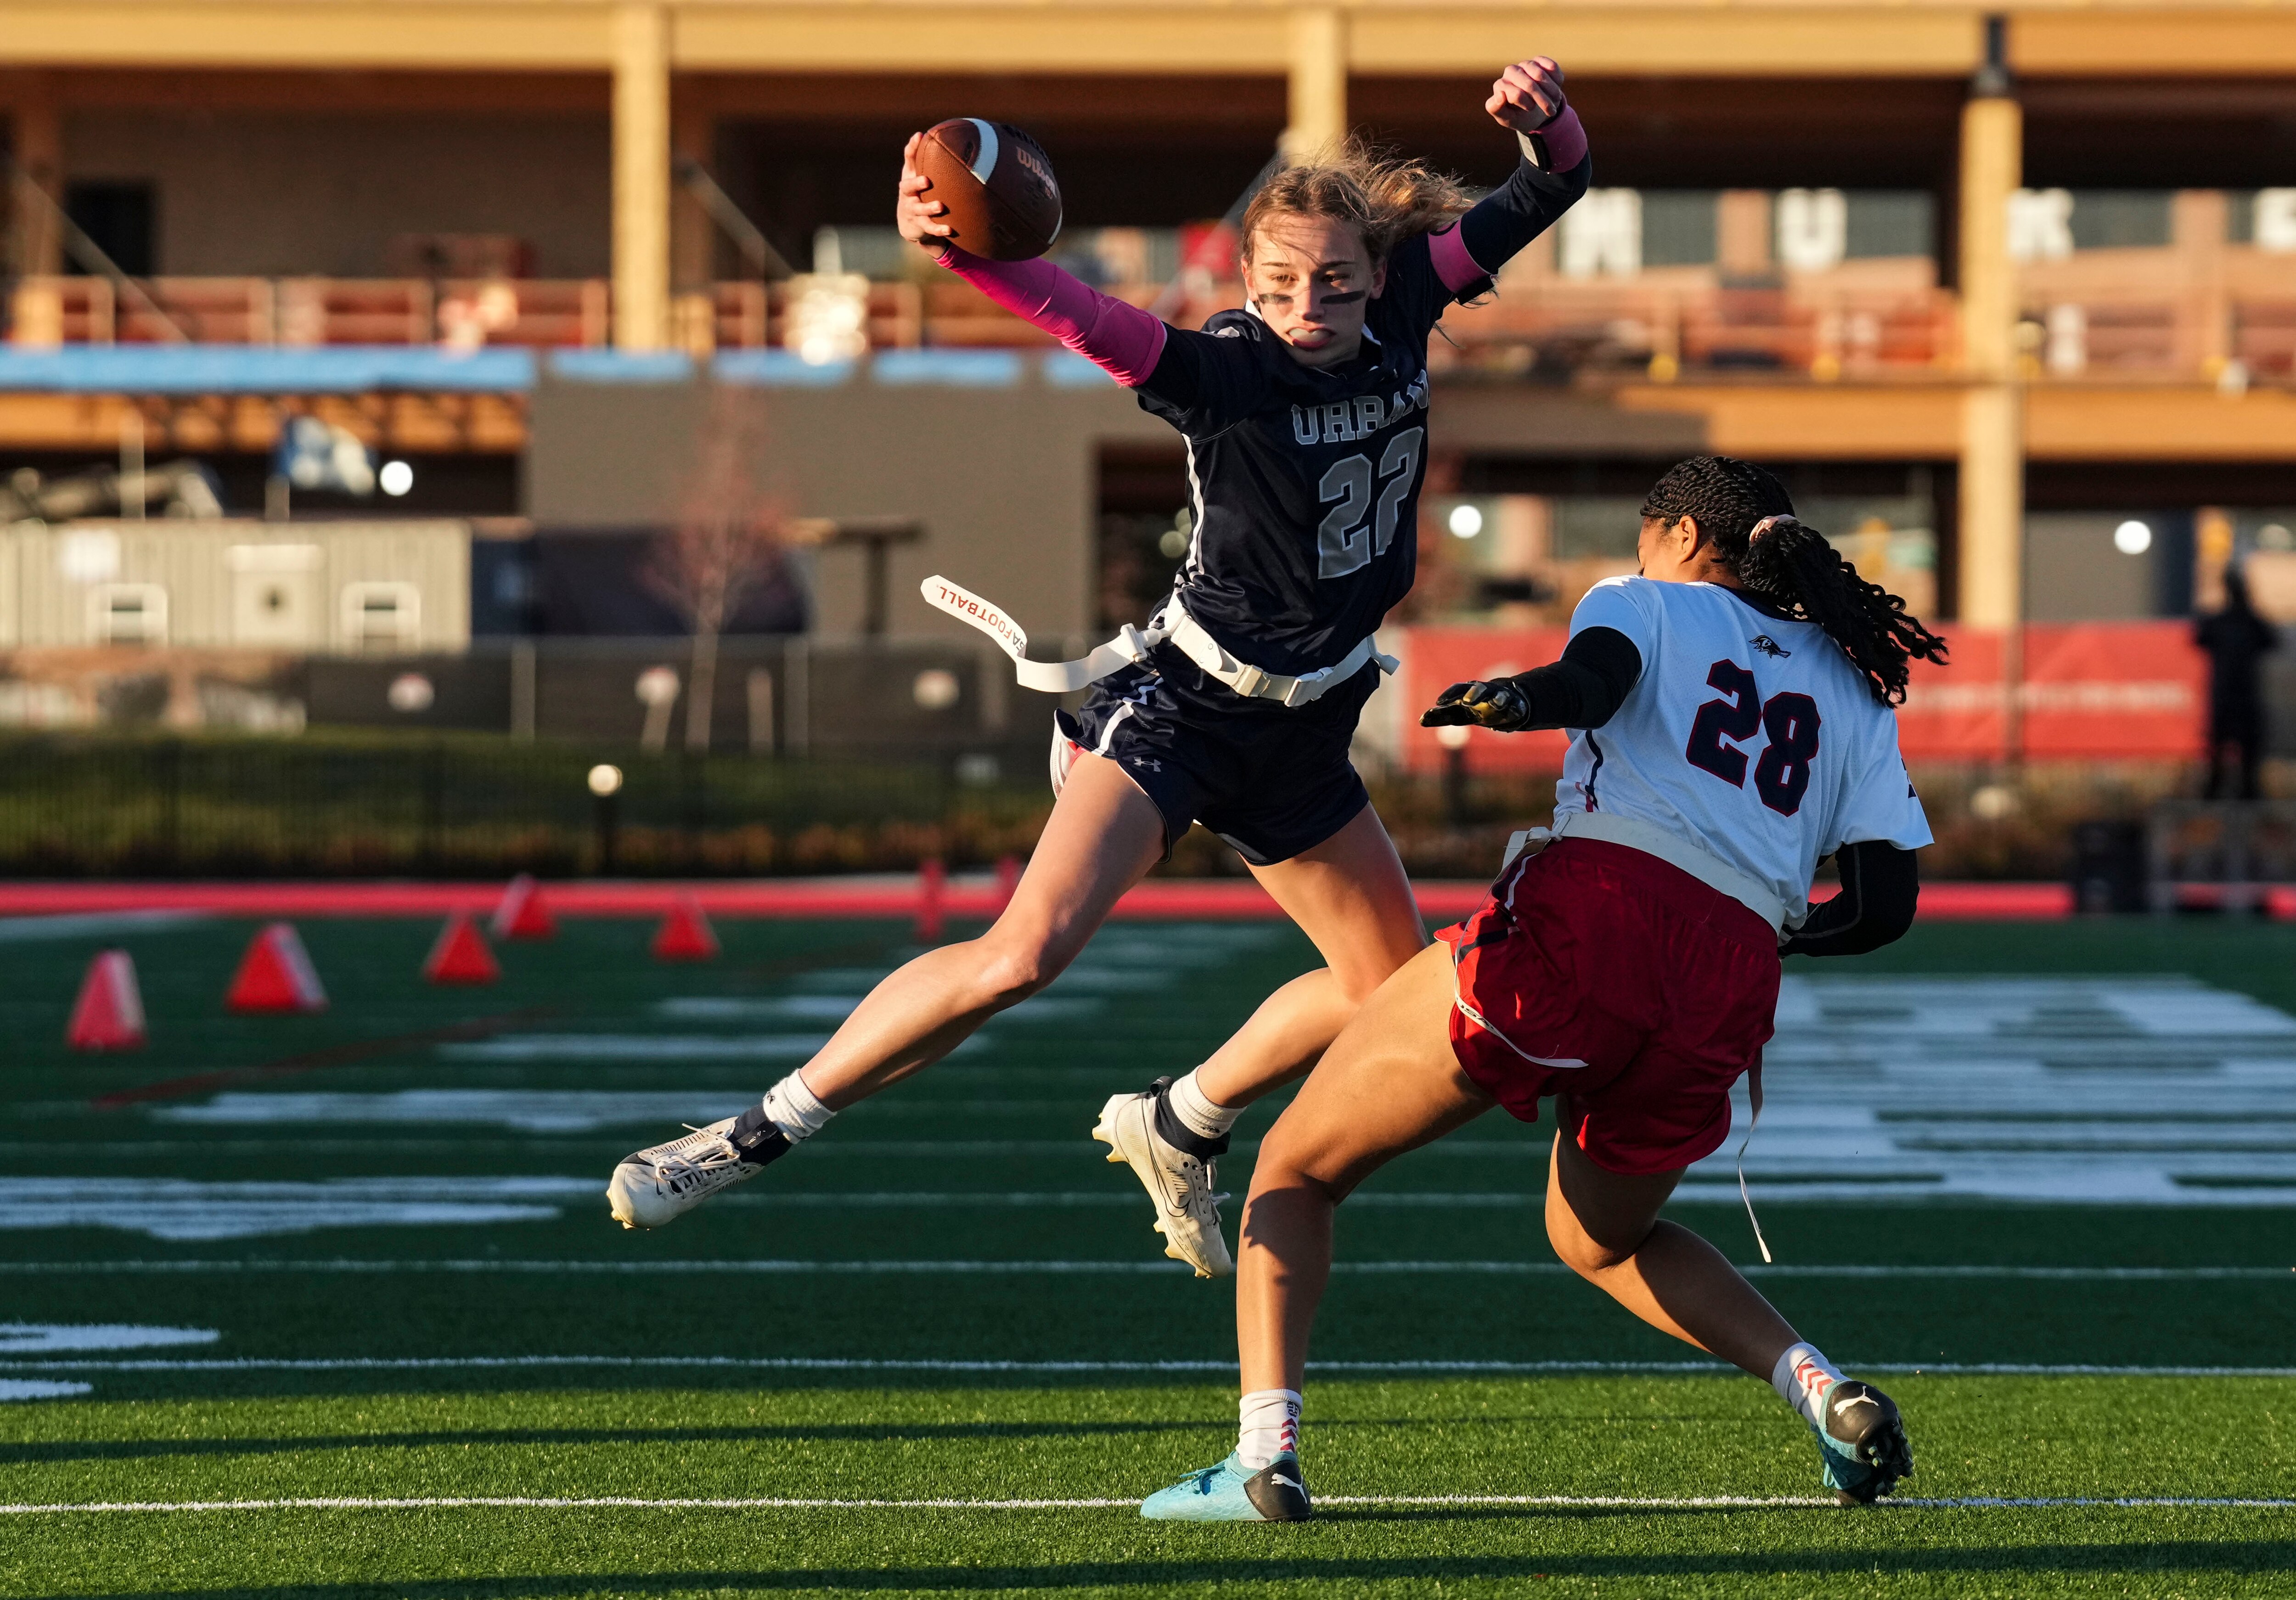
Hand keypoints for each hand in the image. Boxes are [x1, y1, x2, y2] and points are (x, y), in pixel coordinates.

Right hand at [896, 133, 953, 252]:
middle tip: (926, 180)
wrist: (910, 221)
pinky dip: (939, 229)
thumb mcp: (920, 173)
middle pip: (907, 187)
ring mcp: (912, 209)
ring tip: (940, 206)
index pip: (909, 159)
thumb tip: (947, 134)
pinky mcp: (919, 225)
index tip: (920, 136)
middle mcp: (907, 193)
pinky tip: (950, 230)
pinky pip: (929, 228)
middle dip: (916, 183)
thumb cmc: (919, 190)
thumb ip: (928, 157)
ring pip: (919, 209)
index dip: (912, 147)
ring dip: (929, 208)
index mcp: (909, 176)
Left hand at [1421, 678, 1531, 731]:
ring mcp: (1500, 697)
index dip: (1449, 695)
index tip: (1438, 703)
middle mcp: (1484, 693)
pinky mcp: (1514, 705)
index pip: (1457, 691)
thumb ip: (1443, 716)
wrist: (1504, 701)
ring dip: (1497, 699)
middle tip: (1467, 702)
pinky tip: (1515, 711)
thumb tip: (1421, 720)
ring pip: (1498, 695)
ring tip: (1495, 703)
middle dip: (1474, 693)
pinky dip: (1514, 707)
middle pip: (1478, 689)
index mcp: (1469, 693)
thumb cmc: (1477, 708)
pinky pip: (1515, 706)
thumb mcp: (1460, 713)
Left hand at [1485, 57, 1565, 134]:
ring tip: (1555, 101)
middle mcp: (1510, 72)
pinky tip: (1557, 87)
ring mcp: (1524, 65)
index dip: (1528, 104)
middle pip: (1530, 85)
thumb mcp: (1506, 119)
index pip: (1516, 94)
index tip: (1531, 110)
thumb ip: (1496, 109)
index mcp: (1500, 86)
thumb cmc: (1517, 117)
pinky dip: (1557, 79)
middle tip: (1550, 111)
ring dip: (1552, 91)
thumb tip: (1500, 96)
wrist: (1534, 111)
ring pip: (1540, 75)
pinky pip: (1551, 66)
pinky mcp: (1539, 61)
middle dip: (1543, 100)